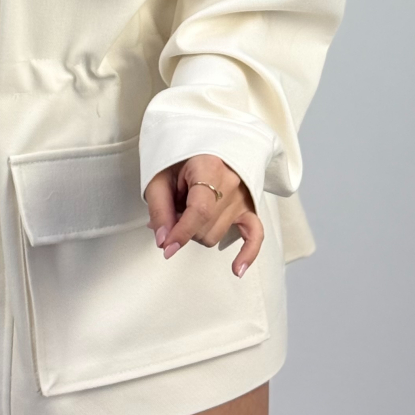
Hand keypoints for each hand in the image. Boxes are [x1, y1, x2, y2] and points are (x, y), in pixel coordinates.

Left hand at [143, 154, 263, 277]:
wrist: (202, 145)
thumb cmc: (181, 159)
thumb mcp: (160, 177)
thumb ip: (160, 208)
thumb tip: (163, 240)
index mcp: (209, 168)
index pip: (200, 210)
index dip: (181, 232)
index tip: (167, 246)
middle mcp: (231, 183)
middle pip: (206, 228)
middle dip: (184, 228)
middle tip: (174, 210)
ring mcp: (242, 197)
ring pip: (218, 236)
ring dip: (198, 232)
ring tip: (190, 210)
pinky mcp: (249, 208)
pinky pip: (255, 235)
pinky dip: (247, 254)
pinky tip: (237, 269)